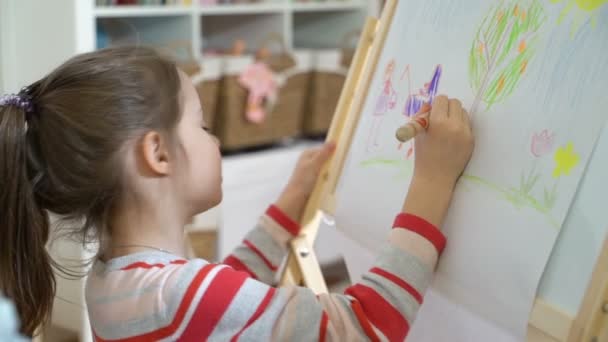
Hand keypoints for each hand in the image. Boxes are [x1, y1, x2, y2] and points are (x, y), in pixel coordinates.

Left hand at [275, 142, 335, 222]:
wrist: (295, 201)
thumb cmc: (302, 181)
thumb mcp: (314, 165)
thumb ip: (324, 154)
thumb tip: (333, 141)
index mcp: (308, 155)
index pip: (324, 149)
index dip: (333, 151)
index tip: (344, 154)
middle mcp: (309, 162)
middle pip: (327, 160)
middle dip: (333, 164)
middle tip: (342, 167)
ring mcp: (312, 173)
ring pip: (327, 170)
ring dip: (332, 173)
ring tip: (337, 176)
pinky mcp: (315, 182)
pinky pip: (326, 179)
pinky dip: (329, 181)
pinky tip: (333, 183)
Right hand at [403, 95, 473, 225]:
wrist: (435, 178)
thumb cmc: (423, 155)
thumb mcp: (418, 133)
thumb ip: (423, 116)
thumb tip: (430, 104)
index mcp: (438, 122)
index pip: (441, 99)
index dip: (436, 104)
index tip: (432, 112)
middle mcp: (454, 125)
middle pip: (455, 102)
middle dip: (447, 107)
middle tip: (441, 117)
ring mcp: (465, 133)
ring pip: (463, 112)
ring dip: (455, 115)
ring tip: (447, 129)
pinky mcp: (471, 140)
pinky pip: (467, 124)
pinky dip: (460, 126)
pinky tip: (453, 137)